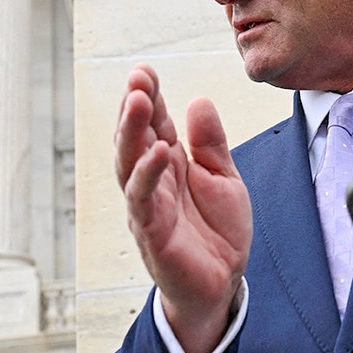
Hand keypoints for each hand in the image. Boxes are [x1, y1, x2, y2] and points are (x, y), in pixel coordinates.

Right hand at [115, 64, 252, 352]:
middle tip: (138, 77)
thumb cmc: (217, 232)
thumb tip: (198, 99)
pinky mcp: (151, 231)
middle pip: (135, 137)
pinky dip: (148, 174)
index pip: (153, 123)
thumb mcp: (224, 177)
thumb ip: (211, 142)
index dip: (149, 96)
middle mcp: (152, 180)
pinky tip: (158, 151)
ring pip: (129, 162)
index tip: (145, 69)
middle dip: (133, 106)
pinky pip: (143, 199)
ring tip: (140, 101)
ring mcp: (147, 205)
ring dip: (132, 131)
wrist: (222, 283)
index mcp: (169, 163)